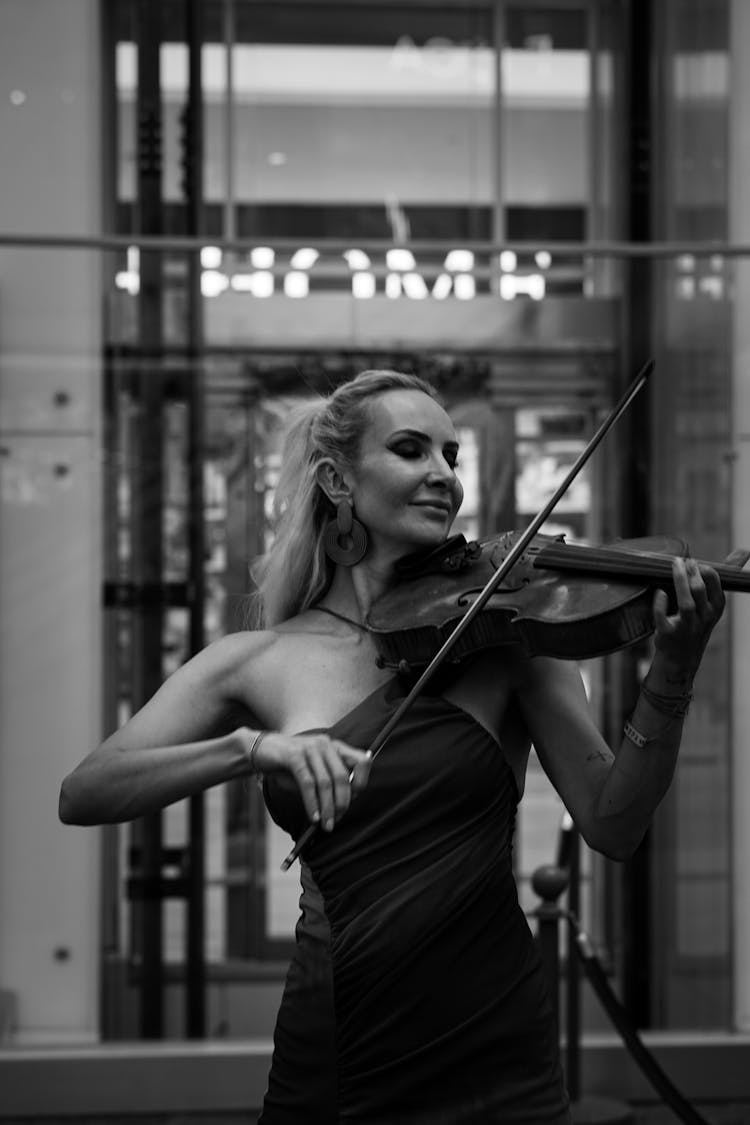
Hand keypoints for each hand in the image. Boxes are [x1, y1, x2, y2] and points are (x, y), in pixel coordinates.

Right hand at [253, 731, 371, 831]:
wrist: (258, 751)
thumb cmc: (289, 766)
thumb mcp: (313, 772)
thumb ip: (329, 783)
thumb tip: (342, 806)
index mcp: (335, 747)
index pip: (363, 761)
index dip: (361, 783)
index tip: (352, 801)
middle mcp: (325, 744)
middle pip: (342, 777)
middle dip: (342, 803)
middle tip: (336, 820)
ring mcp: (310, 748)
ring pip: (325, 783)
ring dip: (327, 808)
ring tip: (326, 825)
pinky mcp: (294, 756)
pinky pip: (308, 784)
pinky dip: (312, 803)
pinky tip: (314, 817)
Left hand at [652, 556, 724, 670]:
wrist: (681, 657)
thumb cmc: (696, 622)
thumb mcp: (712, 603)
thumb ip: (720, 578)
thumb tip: (744, 550)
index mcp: (716, 607)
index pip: (716, 585)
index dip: (705, 570)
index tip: (694, 561)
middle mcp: (704, 617)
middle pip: (700, 590)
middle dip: (692, 572)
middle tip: (682, 559)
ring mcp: (687, 627)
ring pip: (686, 604)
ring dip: (680, 582)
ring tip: (674, 566)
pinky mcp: (668, 634)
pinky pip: (663, 619)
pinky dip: (660, 605)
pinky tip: (659, 592)